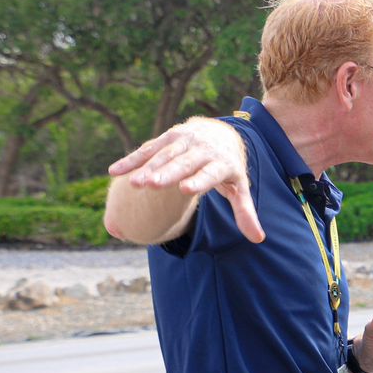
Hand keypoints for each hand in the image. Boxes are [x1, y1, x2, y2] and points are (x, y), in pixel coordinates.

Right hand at [109, 123, 263, 243]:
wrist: (221, 133)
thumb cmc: (229, 169)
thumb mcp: (241, 188)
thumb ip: (245, 212)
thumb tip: (258, 239)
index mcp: (222, 164)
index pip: (209, 174)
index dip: (198, 181)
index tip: (185, 189)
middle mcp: (202, 150)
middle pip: (183, 163)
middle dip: (167, 174)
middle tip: (152, 186)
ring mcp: (185, 141)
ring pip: (164, 155)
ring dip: (147, 169)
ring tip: (134, 185)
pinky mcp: (169, 136)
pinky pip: (148, 148)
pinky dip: (132, 160)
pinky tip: (114, 171)